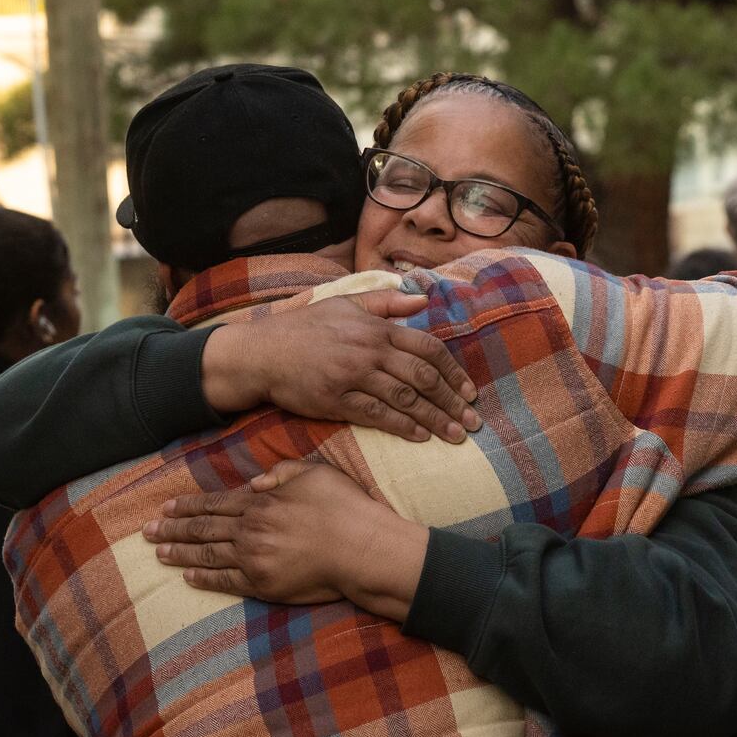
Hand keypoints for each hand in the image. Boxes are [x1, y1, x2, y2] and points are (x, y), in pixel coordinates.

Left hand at [142, 460, 427, 619]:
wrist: (362, 549)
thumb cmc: (346, 509)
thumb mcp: (318, 473)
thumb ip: (284, 471)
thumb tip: (254, 481)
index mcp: (261, 501)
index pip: (214, 503)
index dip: (187, 506)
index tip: (165, 508)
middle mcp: (251, 528)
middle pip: (203, 529)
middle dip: (172, 530)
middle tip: (146, 531)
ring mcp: (254, 558)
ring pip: (207, 555)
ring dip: (180, 554)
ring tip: (158, 553)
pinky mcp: (263, 584)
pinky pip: (225, 581)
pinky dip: (204, 579)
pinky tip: (189, 578)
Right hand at [201, 290, 481, 443]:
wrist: (262, 353)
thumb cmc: (305, 328)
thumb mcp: (345, 304)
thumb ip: (386, 302)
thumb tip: (423, 299)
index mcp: (376, 328)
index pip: (428, 348)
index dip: (454, 372)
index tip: (470, 392)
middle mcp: (369, 351)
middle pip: (423, 377)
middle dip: (453, 401)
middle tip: (473, 421)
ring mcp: (353, 376)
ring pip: (406, 399)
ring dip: (436, 419)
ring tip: (456, 436)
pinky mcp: (337, 400)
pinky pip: (378, 415)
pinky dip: (404, 427)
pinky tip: (421, 437)